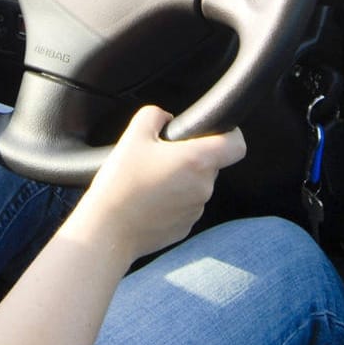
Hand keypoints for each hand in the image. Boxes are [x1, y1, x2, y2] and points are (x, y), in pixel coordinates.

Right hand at [62, 106, 246, 262]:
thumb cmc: (120, 184)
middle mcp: (203, 187)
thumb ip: (154, 115)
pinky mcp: (185, 227)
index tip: (216, 132)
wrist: (107, 229)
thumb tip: (165, 118)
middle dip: (191, 158)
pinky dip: (173, 201)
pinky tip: (148, 201)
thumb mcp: (133, 136)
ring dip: (181, 180)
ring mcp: (196, 210)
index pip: (236, 145)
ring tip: (149, 181)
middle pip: (210, 164)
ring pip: (196, 186)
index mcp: (196, 161)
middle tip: (160, 158)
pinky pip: (186, 206)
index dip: (231, 134)